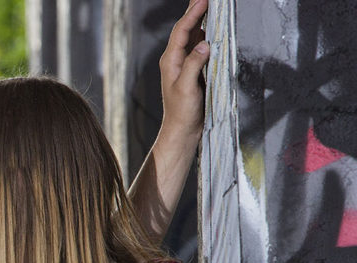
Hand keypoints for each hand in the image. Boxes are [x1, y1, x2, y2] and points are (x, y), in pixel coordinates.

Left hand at [158, 0, 210, 139]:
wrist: (182, 130)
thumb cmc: (182, 112)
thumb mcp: (187, 88)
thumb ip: (194, 65)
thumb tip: (204, 45)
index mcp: (170, 61)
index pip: (181, 31)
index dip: (192, 14)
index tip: (204, 0)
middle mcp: (175, 59)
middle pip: (185, 28)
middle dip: (194, 10)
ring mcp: (183, 64)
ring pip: (192, 35)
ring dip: (200, 19)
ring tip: (208, 5)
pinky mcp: (192, 70)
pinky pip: (198, 46)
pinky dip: (205, 33)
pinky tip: (212, 27)